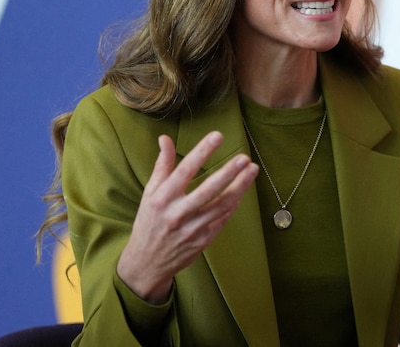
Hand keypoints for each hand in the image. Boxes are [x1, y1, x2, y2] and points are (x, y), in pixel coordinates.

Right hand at [117, 132, 258, 302]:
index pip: (184, 170)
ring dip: (240, 187)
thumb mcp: (150, 193)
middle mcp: (177, 213)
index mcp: (162, 198)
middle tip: (244, 158)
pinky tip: (243, 191)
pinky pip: (222, 219)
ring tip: (252, 170)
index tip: (218, 136)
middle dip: (228, 172)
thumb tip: (165, 139)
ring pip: (221, 205)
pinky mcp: (203, 241)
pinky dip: (234, 205)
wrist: (147, 262)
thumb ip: (162, 165)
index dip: (202, 152)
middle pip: (208, 189)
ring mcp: (191, 229)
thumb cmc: (149, 221)